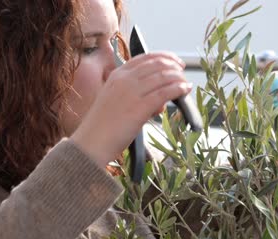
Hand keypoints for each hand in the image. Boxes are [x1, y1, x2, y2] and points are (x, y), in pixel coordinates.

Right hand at [71, 52, 190, 167]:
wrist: (92, 142)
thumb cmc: (102, 126)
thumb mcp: (115, 101)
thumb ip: (136, 96)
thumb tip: (160, 101)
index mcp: (117, 75)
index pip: (145, 57)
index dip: (164, 57)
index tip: (174, 61)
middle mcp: (125, 80)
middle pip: (157, 64)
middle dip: (174, 67)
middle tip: (183, 73)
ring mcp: (132, 92)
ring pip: (164, 76)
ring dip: (179, 78)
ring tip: (186, 84)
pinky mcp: (140, 107)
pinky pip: (165, 92)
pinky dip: (178, 89)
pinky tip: (184, 90)